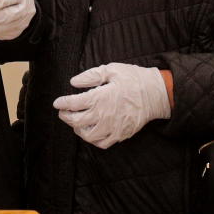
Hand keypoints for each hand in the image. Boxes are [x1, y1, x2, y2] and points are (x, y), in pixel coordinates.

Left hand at [52, 63, 170, 148]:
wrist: (156, 94)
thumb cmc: (134, 79)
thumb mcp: (111, 70)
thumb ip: (90, 76)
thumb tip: (74, 82)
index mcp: (99, 98)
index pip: (73, 104)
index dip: (62, 103)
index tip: (57, 103)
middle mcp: (103, 115)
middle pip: (76, 121)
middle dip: (65, 116)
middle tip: (63, 112)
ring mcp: (111, 127)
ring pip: (86, 135)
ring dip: (77, 129)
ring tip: (76, 122)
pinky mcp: (120, 135)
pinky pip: (101, 143)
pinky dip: (93, 139)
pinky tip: (91, 132)